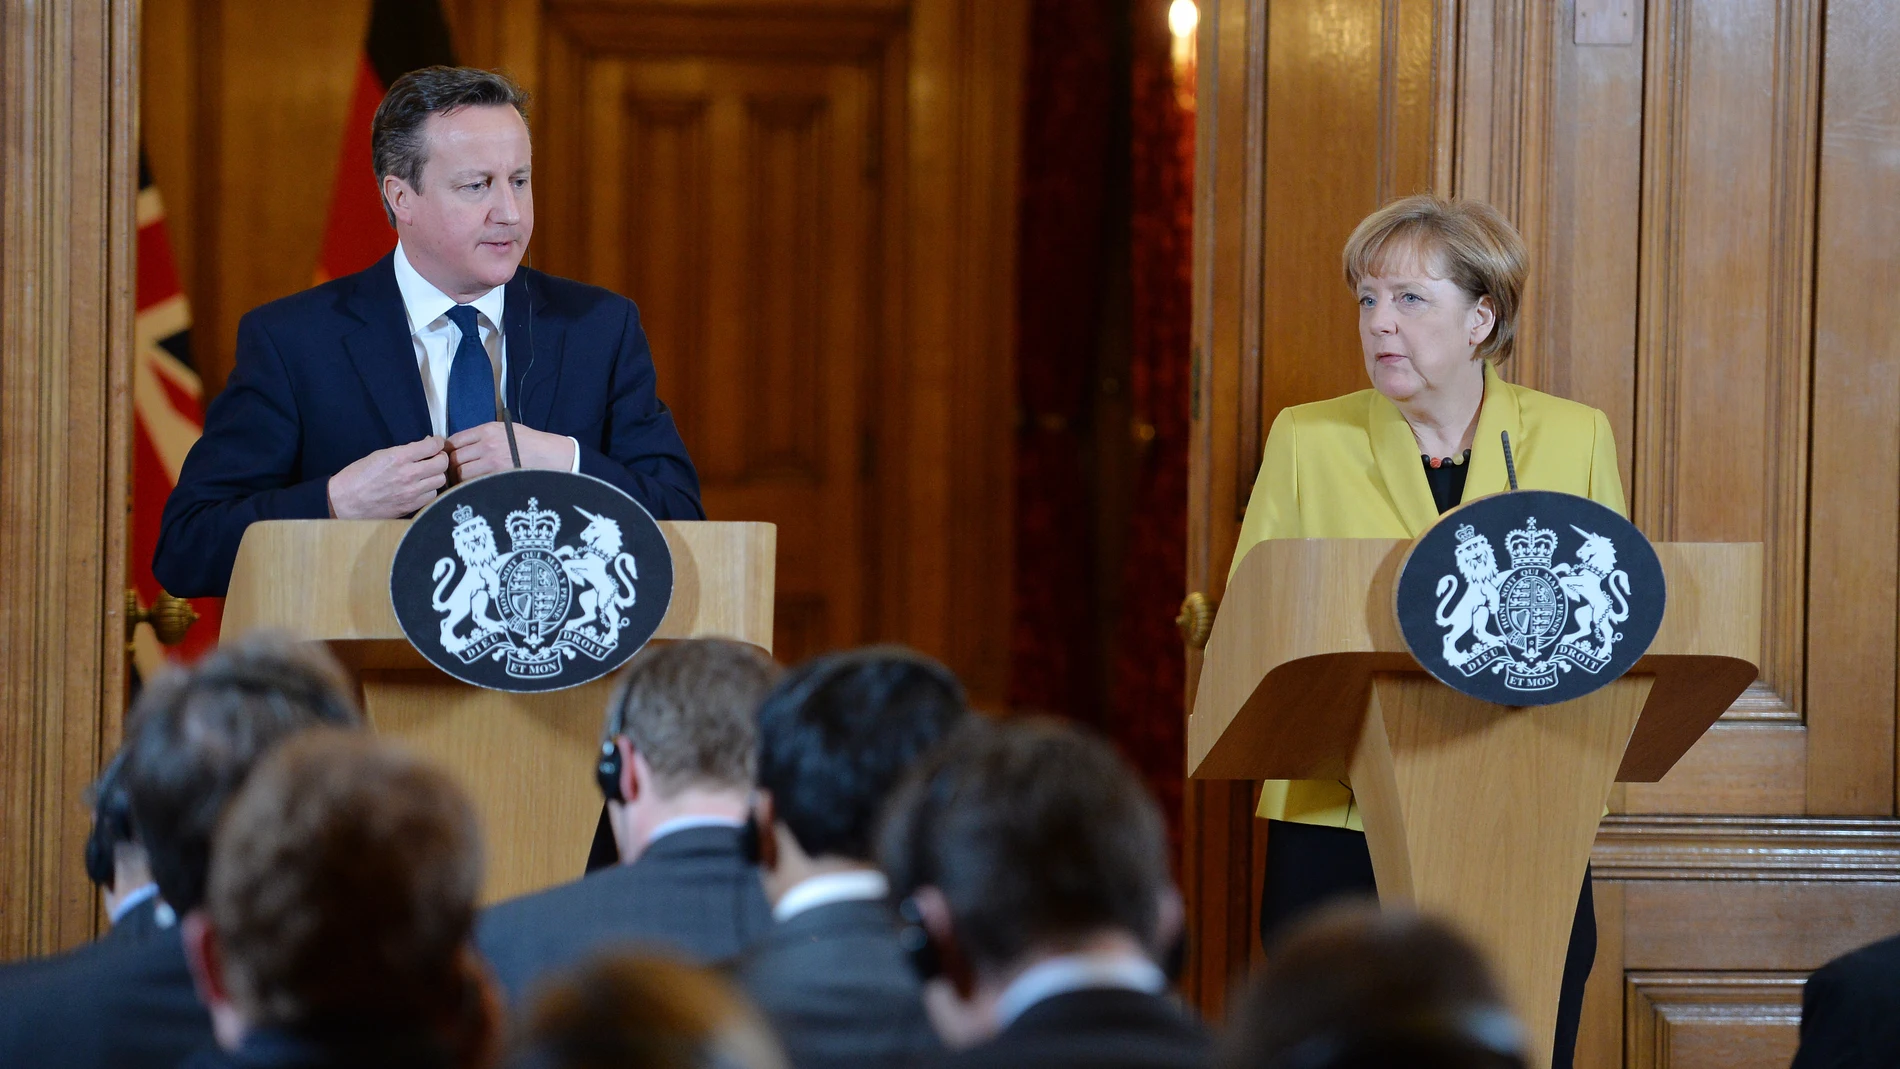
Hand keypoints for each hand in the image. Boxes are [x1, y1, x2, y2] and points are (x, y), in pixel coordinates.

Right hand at [326, 437, 448, 518]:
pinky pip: (432, 496)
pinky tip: (421, 488)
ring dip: (436, 475)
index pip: (432, 446)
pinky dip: (429, 491)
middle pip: (442, 463)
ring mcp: (411, 492)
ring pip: (440, 480)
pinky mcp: (411, 506)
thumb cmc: (358, 476)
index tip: (435, 443)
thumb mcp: (380, 455)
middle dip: (440, 458)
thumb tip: (424, 447)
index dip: (437, 442)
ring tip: (427, 474)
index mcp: (398, 457)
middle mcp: (409, 474)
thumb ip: (404, 451)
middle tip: (433, 458)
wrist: (345, 501)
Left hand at [446, 422, 576, 480]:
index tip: (448, 457)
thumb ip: (483, 435)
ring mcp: (492, 462)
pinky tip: (471, 487)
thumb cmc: (530, 442)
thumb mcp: (506, 429)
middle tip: (452, 473)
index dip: (448, 450)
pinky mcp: (498, 476)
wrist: (551, 455)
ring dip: (458, 479)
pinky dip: (469, 486)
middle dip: (450, 466)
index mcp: (487, 430)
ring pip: (460, 473)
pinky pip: (474, 483)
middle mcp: (487, 444)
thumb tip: (462, 445)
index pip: (454, 440)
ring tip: (461, 482)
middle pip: (454, 458)